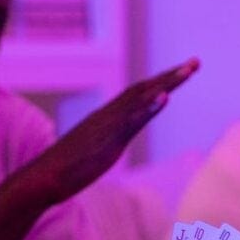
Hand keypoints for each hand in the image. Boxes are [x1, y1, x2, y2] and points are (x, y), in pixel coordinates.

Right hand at [27, 58, 199, 204]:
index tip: (182, 71)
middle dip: (171, 75)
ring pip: (141, 98)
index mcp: (107, 118)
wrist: (43, 178)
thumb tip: (114, 140)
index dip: (161, 82)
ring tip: (188, 70)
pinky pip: (131, 120)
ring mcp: (108, 125)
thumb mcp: (94, 152)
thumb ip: (107, 141)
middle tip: (196, 62)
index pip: (138, 94)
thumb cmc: (66, 169)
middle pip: (144, 89)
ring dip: (167, 83)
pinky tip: (166, 96)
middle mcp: (109, 115)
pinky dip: (149, 107)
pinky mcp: (107, 139)